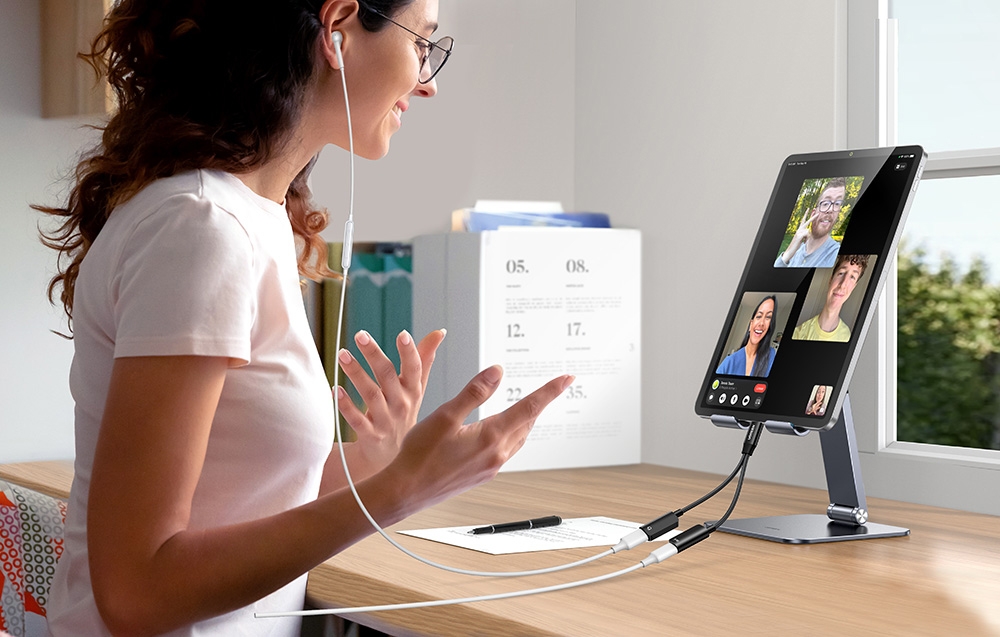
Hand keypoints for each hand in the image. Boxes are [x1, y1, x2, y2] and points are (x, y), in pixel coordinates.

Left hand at [335, 328, 445, 478]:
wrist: (393, 456)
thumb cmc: (403, 414)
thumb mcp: (417, 388)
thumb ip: (424, 359)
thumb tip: (439, 332)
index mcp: (413, 391)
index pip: (415, 369)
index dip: (410, 352)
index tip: (402, 334)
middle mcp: (401, 404)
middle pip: (387, 376)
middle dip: (374, 354)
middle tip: (360, 335)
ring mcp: (386, 421)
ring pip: (371, 395)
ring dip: (356, 373)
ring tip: (343, 354)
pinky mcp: (371, 435)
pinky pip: (357, 420)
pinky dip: (347, 405)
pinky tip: (335, 389)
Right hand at [384, 367, 573, 510]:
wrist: (405, 492)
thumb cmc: (419, 456)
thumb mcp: (444, 416)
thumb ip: (474, 392)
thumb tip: (497, 372)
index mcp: (490, 437)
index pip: (529, 407)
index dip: (550, 391)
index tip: (566, 379)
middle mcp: (496, 454)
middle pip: (527, 423)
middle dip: (540, 403)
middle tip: (554, 387)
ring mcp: (490, 467)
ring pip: (518, 438)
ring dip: (527, 420)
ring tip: (531, 406)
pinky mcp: (481, 475)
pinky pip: (506, 451)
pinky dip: (511, 435)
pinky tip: (501, 432)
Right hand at [781, 208, 816, 262]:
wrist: (791, 250)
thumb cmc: (797, 245)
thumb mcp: (802, 238)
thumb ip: (806, 234)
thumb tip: (809, 232)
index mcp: (800, 229)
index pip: (803, 220)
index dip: (806, 214)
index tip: (809, 209)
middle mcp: (799, 229)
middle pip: (807, 222)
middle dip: (813, 218)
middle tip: (817, 214)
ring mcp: (798, 232)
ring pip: (808, 231)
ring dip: (808, 238)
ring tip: (804, 241)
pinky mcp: (799, 235)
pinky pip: (807, 234)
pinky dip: (807, 239)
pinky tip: (803, 242)